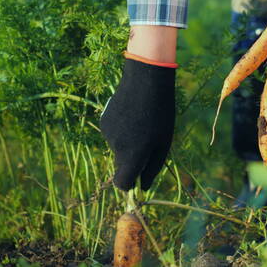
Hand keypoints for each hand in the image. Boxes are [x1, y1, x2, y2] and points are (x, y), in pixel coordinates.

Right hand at [100, 57, 175, 190]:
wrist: (145, 80)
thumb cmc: (161, 113)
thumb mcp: (163, 142)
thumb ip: (152, 167)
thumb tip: (143, 187)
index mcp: (133, 154)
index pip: (122, 183)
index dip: (129, 184)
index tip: (138, 179)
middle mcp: (117, 147)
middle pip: (121, 165)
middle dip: (132, 161)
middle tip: (148, 143)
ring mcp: (108, 134)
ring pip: (118, 149)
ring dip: (128, 144)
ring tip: (142, 124)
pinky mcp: (103, 122)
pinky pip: (113, 135)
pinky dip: (122, 132)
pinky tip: (132, 116)